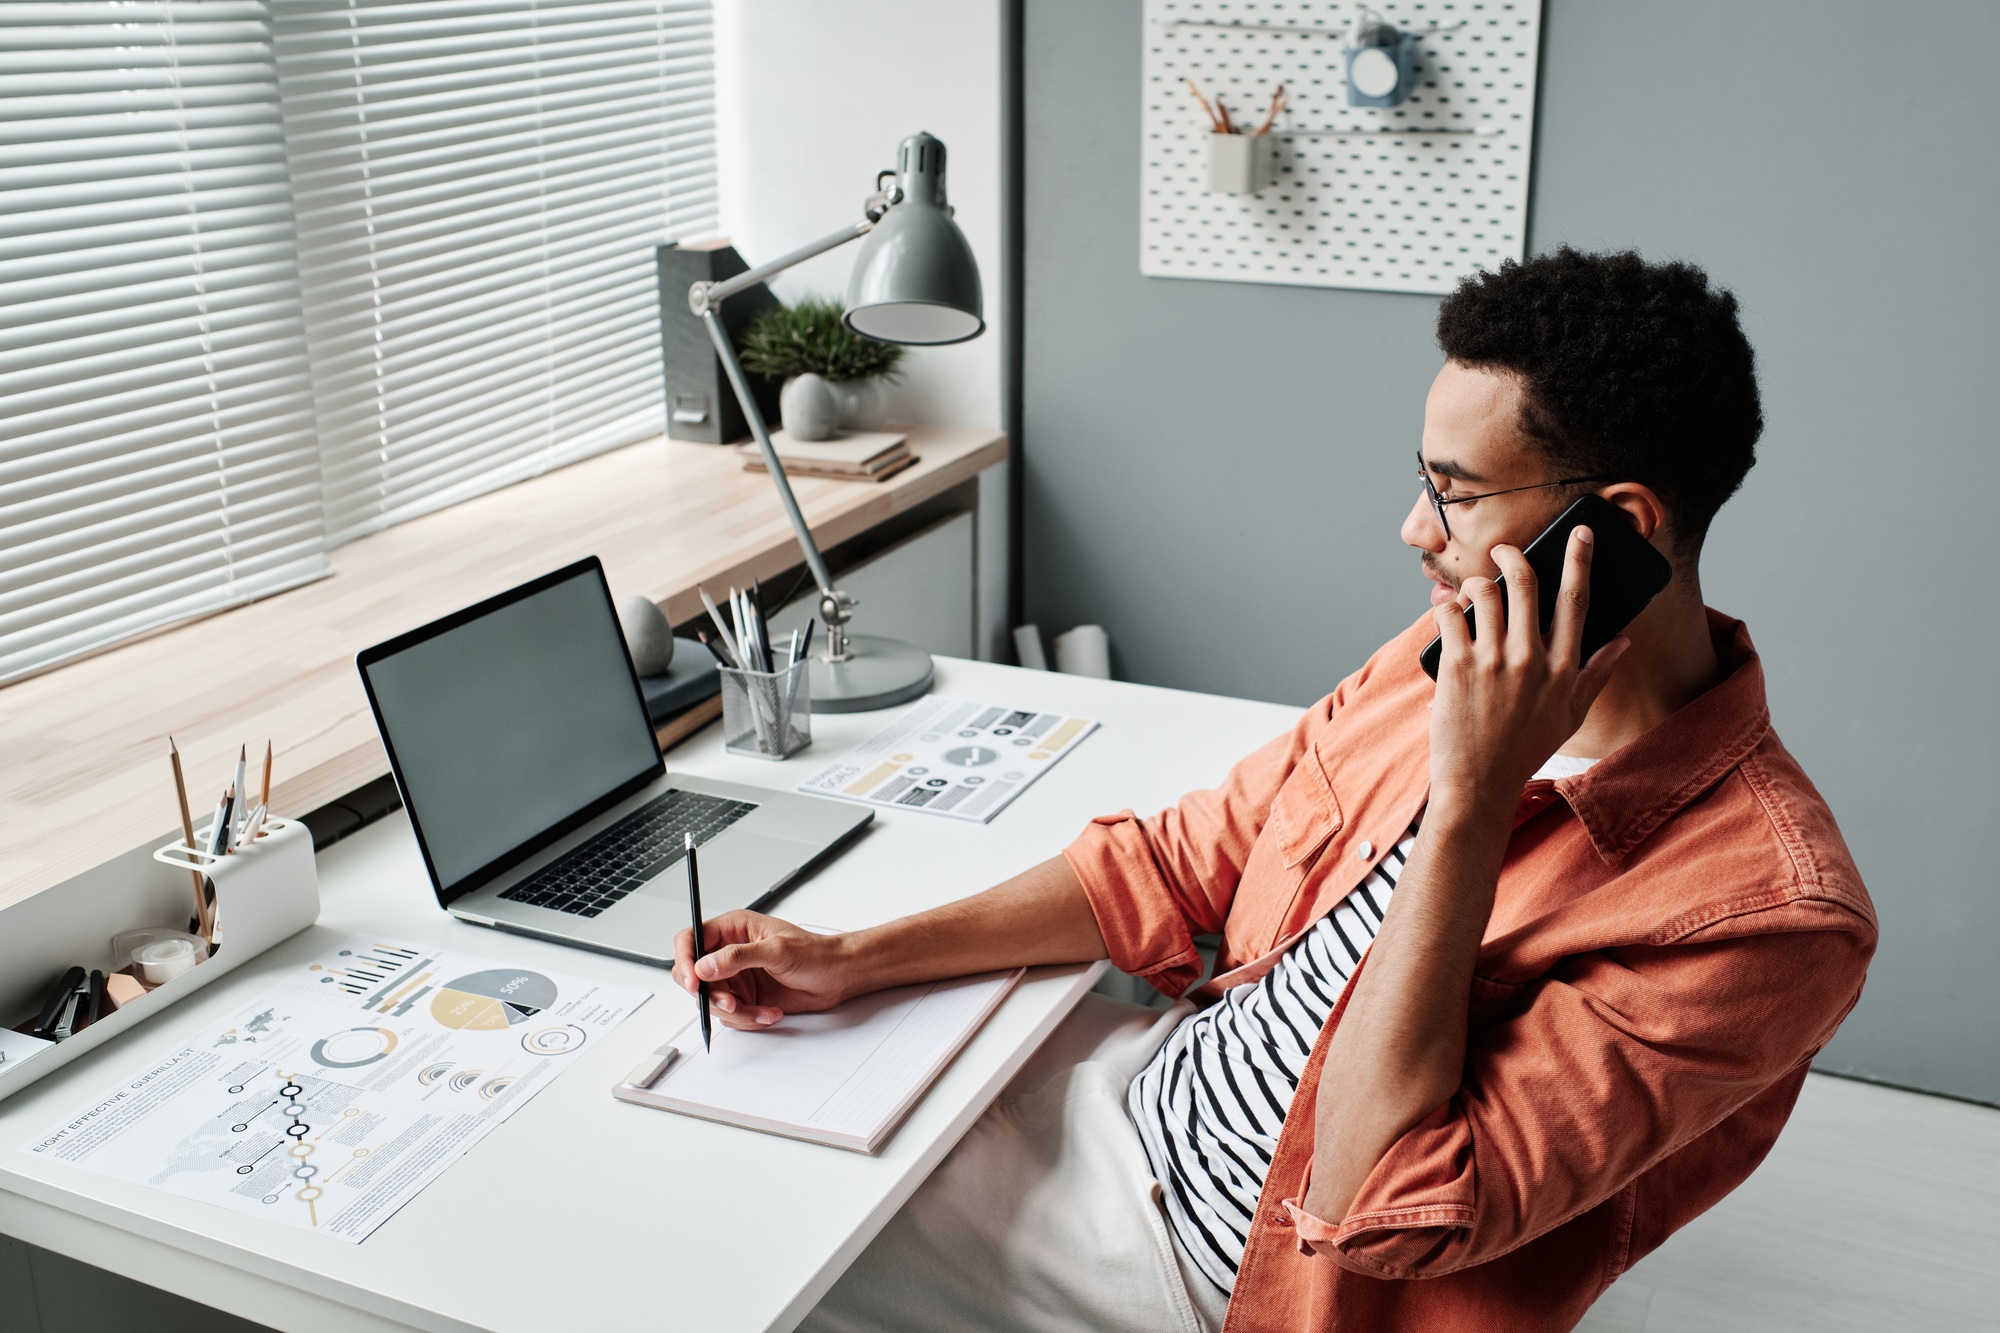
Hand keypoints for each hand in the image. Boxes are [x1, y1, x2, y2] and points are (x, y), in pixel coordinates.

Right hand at [672, 910, 857, 1029]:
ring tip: (760, 1010)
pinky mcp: (745, 997)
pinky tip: (769, 1012)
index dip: (684, 959)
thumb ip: (738, 957)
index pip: (690, 939)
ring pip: (712, 1001)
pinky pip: (731, 1015)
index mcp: (733, 929)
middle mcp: (730, 953)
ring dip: (735, 1012)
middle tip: (731, 1002)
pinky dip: (748, 1019)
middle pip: (694, 976)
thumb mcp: (777, 950)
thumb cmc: (815, 953)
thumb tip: (705, 965)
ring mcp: (736, 977)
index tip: (693, 981)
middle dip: (711, 994)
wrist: (837, 977)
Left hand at [1427, 527, 1629, 812]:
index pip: (1576, 600)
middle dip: (1512, 554)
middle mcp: (1531, 659)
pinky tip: (1446, 608)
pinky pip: (1450, 615)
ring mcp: (1493, 661)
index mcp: (1564, 668)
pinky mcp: (1457, 666)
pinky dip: (1446, 605)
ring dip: (1475, 581)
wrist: (1480, 782)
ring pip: (1485, 592)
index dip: (1579, 560)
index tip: (1581, 533)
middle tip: (1503, 549)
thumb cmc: (1525, 749)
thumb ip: (1596, 674)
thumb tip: (1622, 641)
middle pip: (1525, 583)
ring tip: (1472, 589)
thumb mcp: (1571, 715)